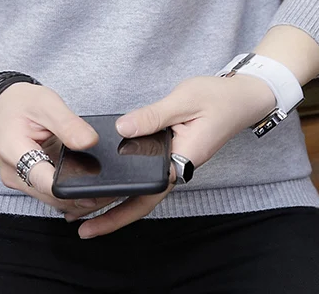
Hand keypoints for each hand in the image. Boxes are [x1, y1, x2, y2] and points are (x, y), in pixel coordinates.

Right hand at [0, 82, 118, 220]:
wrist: (2, 106)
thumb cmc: (20, 102)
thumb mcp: (46, 103)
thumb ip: (68, 124)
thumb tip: (90, 142)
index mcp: (14, 153)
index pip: (46, 182)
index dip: (73, 188)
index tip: (99, 187)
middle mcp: (14, 174)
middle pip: (52, 197)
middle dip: (82, 197)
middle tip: (114, 190)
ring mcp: (20, 181)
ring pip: (54, 200)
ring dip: (78, 198)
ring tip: (107, 189)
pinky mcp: (29, 182)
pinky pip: (52, 193)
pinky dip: (70, 192)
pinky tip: (90, 184)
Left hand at [72, 73, 276, 238]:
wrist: (242, 97)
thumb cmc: (217, 98)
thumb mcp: (183, 101)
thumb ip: (152, 116)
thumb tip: (122, 128)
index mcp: (182, 159)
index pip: (145, 190)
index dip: (117, 203)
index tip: (90, 210)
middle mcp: (179, 167)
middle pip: (141, 199)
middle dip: (110, 213)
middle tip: (76, 221)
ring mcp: (176, 162)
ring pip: (143, 189)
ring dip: (116, 200)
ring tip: (82, 208)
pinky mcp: (173, 153)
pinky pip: (147, 173)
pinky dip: (127, 180)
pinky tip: (109, 180)